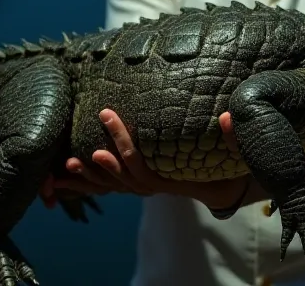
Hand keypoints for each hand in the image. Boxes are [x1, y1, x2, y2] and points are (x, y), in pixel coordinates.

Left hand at [38, 109, 248, 210]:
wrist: (223, 187)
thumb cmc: (228, 168)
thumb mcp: (237, 155)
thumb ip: (235, 139)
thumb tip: (230, 116)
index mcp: (170, 180)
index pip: (140, 162)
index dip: (122, 142)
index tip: (107, 118)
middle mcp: (155, 187)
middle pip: (121, 179)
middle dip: (98, 164)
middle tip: (77, 149)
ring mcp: (145, 187)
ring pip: (112, 188)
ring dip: (89, 180)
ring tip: (67, 166)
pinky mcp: (139, 183)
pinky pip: (112, 187)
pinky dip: (91, 184)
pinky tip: (71, 174)